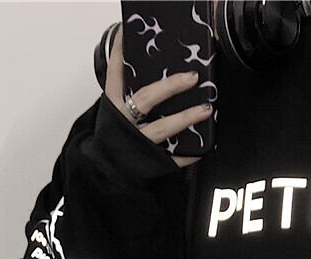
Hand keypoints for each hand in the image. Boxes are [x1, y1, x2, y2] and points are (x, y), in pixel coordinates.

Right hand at [105, 23, 211, 167]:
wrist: (105, 170)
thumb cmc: (114, 136)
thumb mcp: (113, 111)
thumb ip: (127, 92)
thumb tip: (146, 68)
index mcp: (114, 106)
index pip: (116, 74)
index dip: (120, 54)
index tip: (130, 35)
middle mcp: (124, 122)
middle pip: (146, 99)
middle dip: (170, 87)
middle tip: (191, 76)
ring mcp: (138, 142)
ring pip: (162, 129)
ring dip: (185, 118)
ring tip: (205, 109)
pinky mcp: (149, 162)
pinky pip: (171, 159)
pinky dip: (187, 155)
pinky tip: (202, 148)